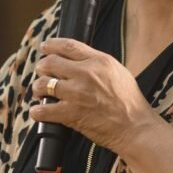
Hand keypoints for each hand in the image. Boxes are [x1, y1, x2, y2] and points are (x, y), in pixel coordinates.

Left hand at [29, 38, 160, 153]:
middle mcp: (86, 74)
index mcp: (99, 61)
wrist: (135, 127)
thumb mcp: (118, 72)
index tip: (44, 47)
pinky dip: (37, 111)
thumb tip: (78, 59)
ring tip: (40, 93)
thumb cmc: (129, 101)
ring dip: (37, 88)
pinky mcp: (71, 114)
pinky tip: (38, 111)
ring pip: (43, 84)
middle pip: (50, 62)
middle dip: (42, 67)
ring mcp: (77, 94)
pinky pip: (44, 110)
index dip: (51, 45)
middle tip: (42, 73)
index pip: (67, 46)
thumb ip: (97, 63)